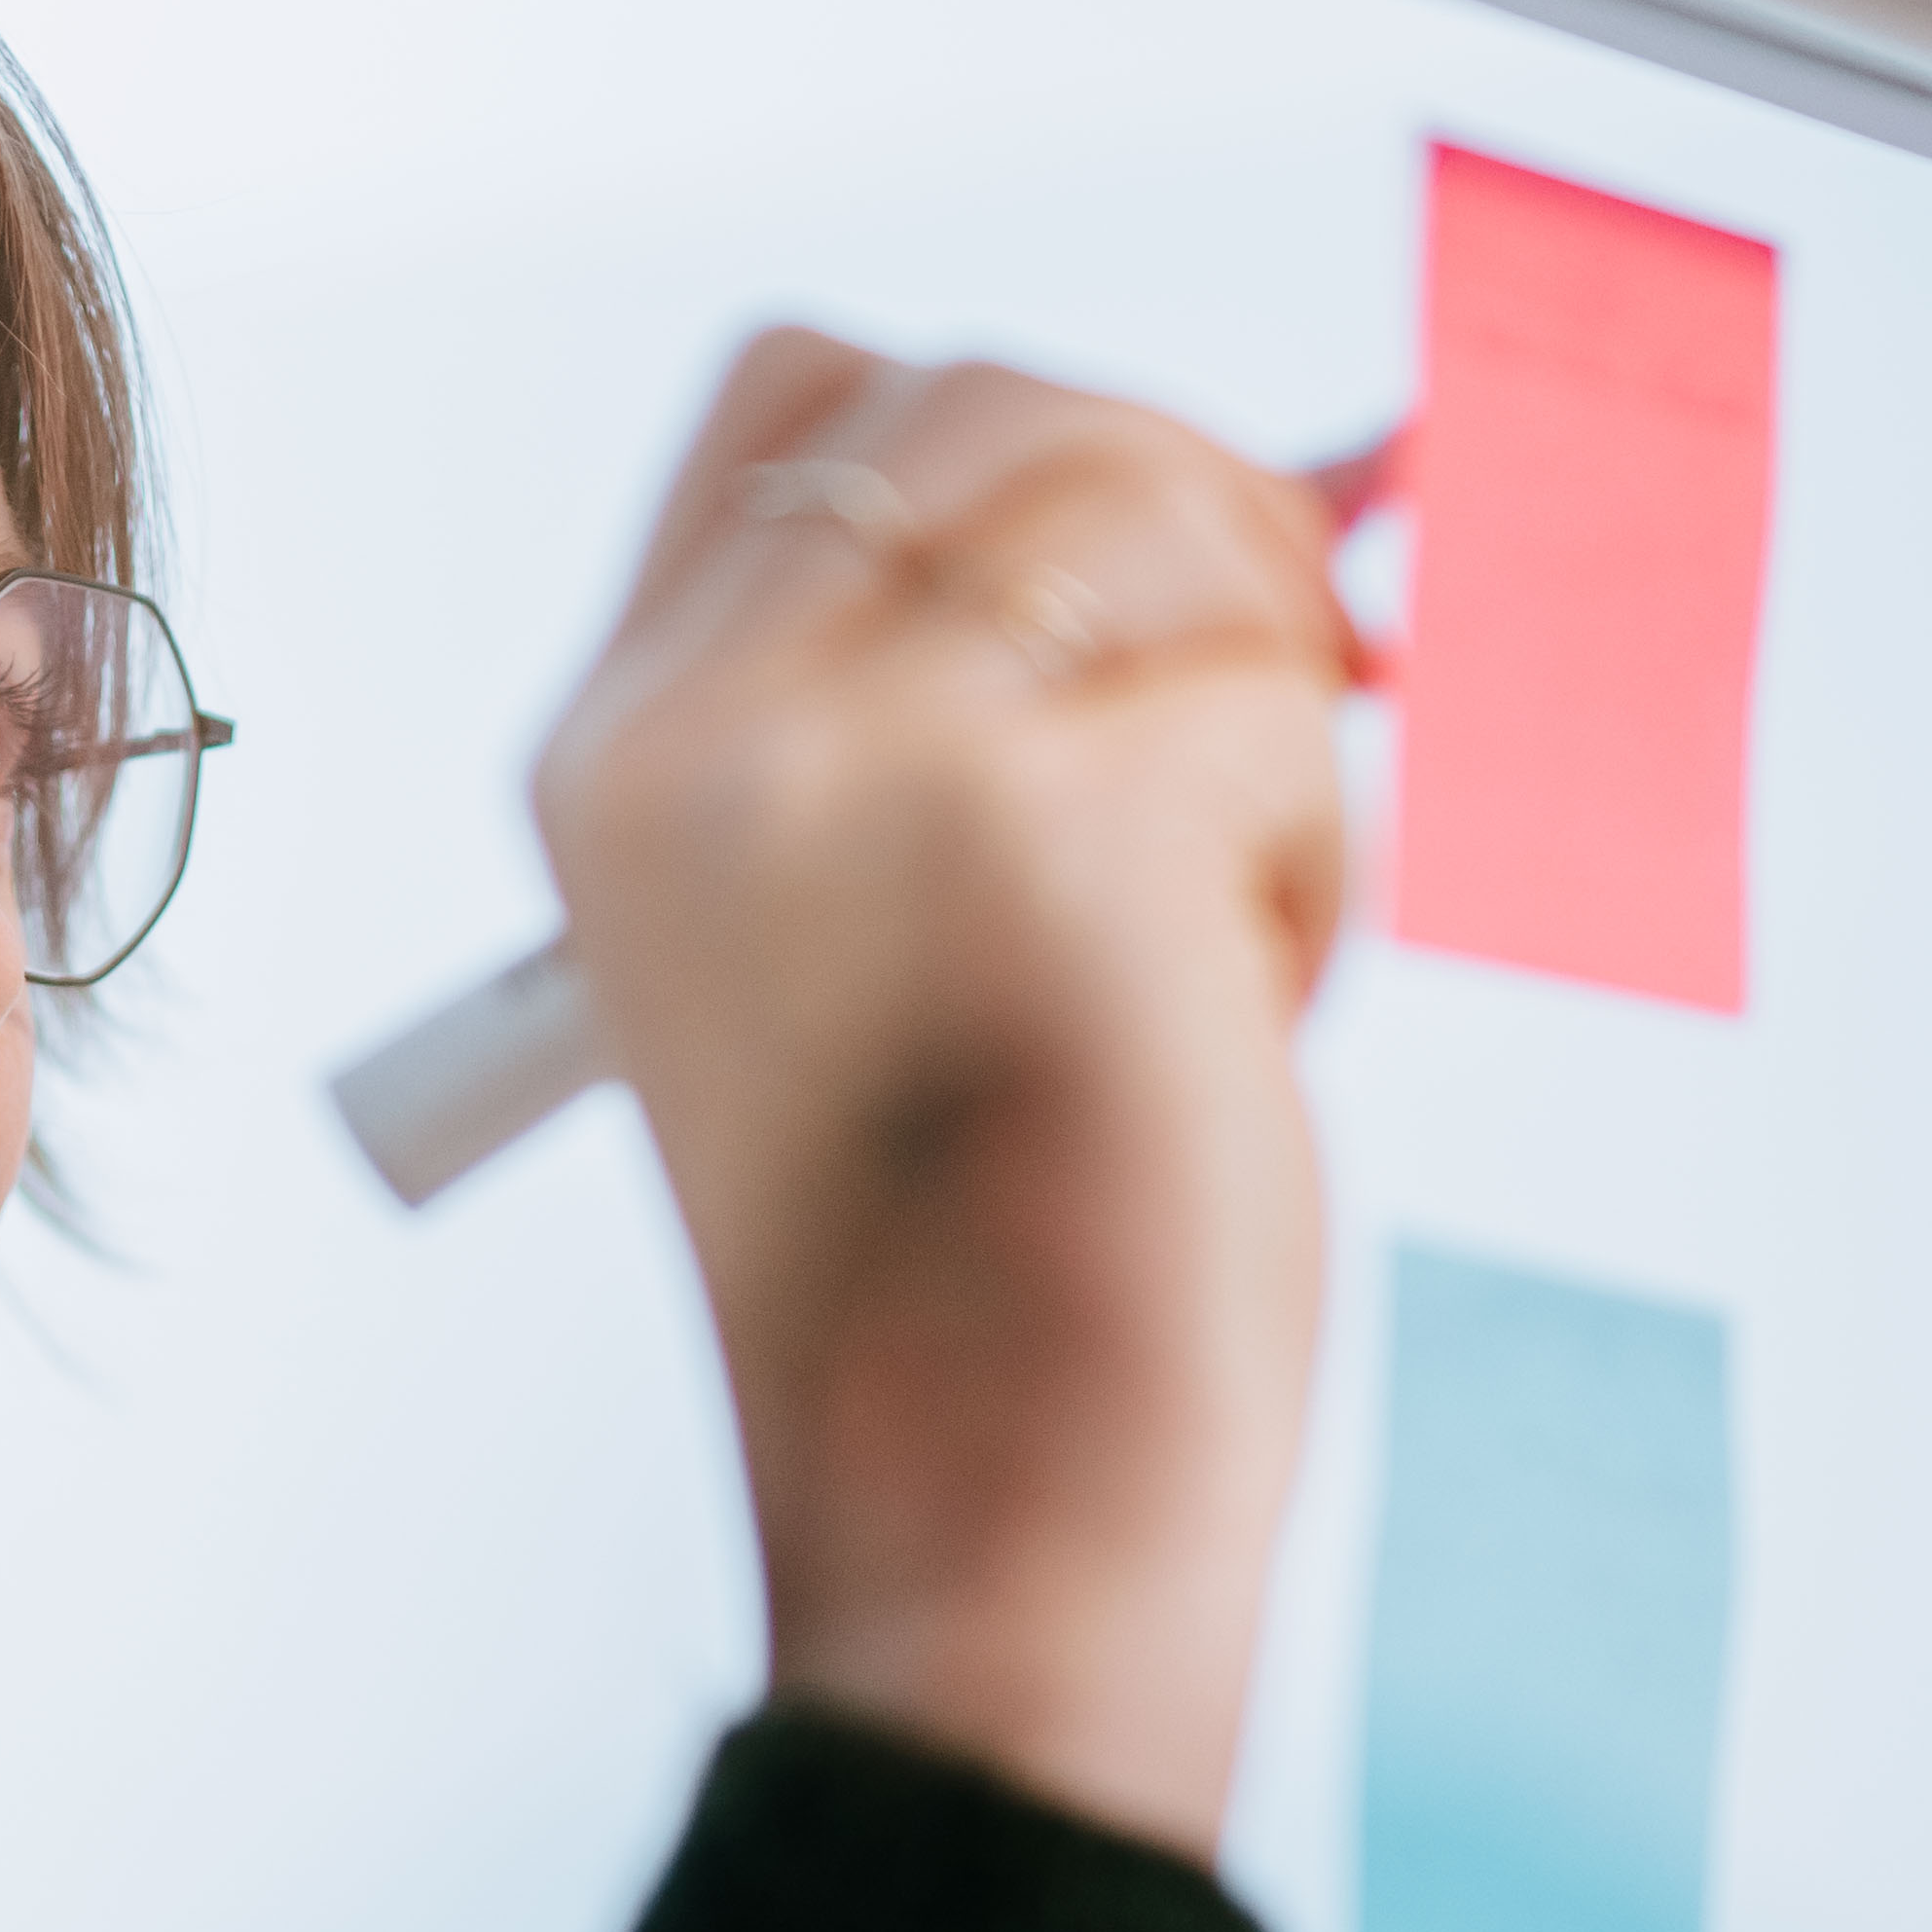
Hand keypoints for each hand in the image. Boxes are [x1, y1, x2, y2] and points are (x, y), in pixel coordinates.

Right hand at [530, 331, 1359, 1863]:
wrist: (984, 1542)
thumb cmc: (967, 1280)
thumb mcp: (864, 936)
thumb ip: (950, 696)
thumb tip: (1292, 478)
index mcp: (618, 756)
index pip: (814, 389)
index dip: (1020, 452)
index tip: (1127, 622)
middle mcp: (708, 736)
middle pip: (1013, 399)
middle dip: (1190, 533)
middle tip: (1246, 748)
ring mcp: (871, 769)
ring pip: (1166, 514)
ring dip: (1260, 707)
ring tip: (1208, 940)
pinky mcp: (1060, 834)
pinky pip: (1282, 719)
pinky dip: (1313, 874)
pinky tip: (1225, 1036)